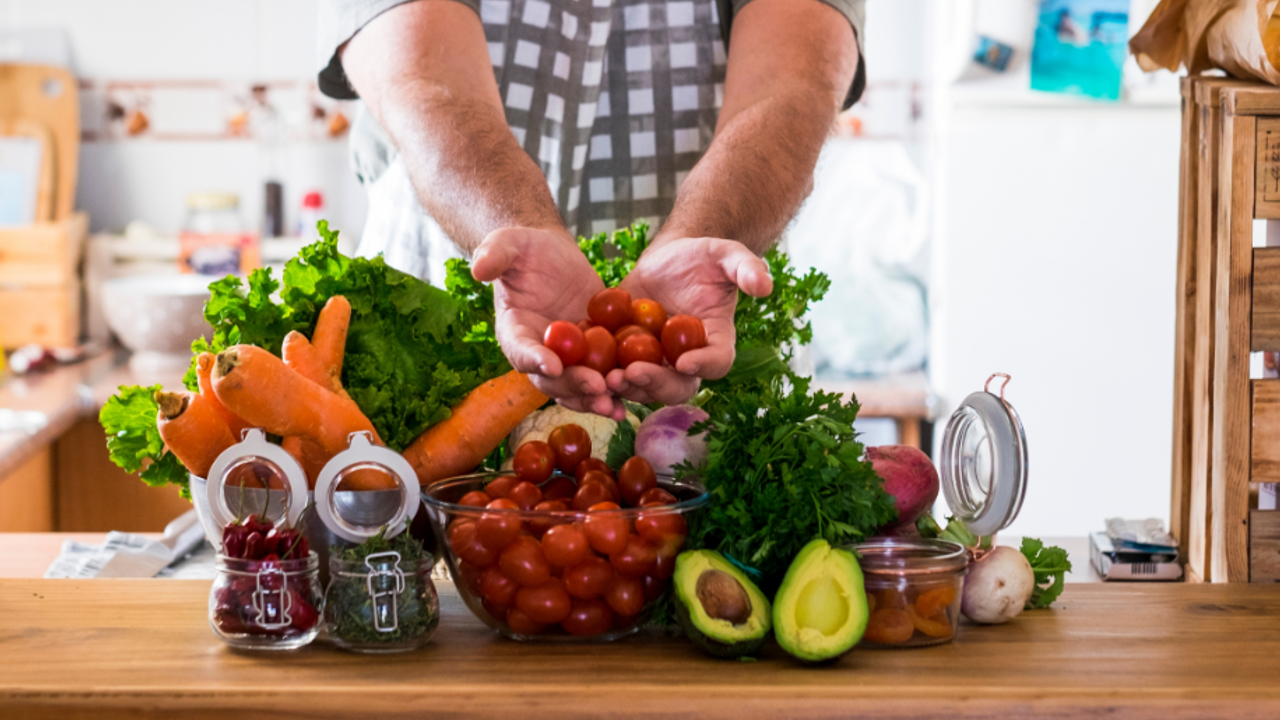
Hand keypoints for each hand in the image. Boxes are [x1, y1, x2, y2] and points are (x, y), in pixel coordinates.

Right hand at [471, 227, 621, 417]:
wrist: (553, 257)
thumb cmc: (525, 249)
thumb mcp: (509, 244)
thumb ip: (494, 255)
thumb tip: (478, 268)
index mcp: (513, 332)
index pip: (520, 349)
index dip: (534, 359)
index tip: (553, 364)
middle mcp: (538, 353)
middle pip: (553, 379)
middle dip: (574, 385)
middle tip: (597, 388)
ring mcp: (567, 358)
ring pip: (578, 386)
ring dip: (595, 398)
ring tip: (616, 405)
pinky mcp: (592, 356)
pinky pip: (603, 376)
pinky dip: (616, 390)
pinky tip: (632, 401)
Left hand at [609, 237, 772, 404]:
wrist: (668, 259)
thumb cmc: (702, 257)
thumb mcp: (726, 254)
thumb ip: (746, 267)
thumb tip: (765, 285)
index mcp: (716, 342)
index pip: (717, 362)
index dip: (704, 365)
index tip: (685, 361)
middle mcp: (687, 361)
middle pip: (677, 386)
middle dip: (655, 383)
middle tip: (633, 373)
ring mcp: (655, 363)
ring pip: (642, 387)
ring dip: (625, 387)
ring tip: (606, 377)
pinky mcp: (625, 357)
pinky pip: (614, 373)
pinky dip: (600, 377)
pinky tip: (582, 370)